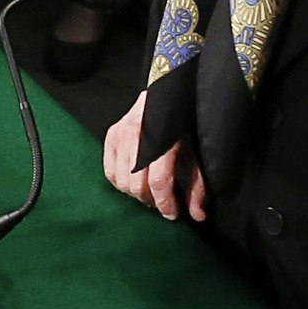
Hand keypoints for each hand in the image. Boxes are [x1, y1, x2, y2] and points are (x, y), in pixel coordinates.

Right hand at [101, 92, 206, 221]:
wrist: (168, 92)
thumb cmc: (185, 123)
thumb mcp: (196, 151)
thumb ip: (197, 184)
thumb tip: (197, 216)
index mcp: (165, 138)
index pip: (159, 181)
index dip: (165, 203)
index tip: (172, 215)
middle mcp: (139, 134)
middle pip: (137, 184)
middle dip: (150, 200)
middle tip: (161, 203)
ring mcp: (121, 133)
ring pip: (121, 180)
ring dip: (135, 193)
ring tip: (148, 193)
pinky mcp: (111, 135)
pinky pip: (109, 171)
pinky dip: (119, 183)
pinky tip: (133, 183)